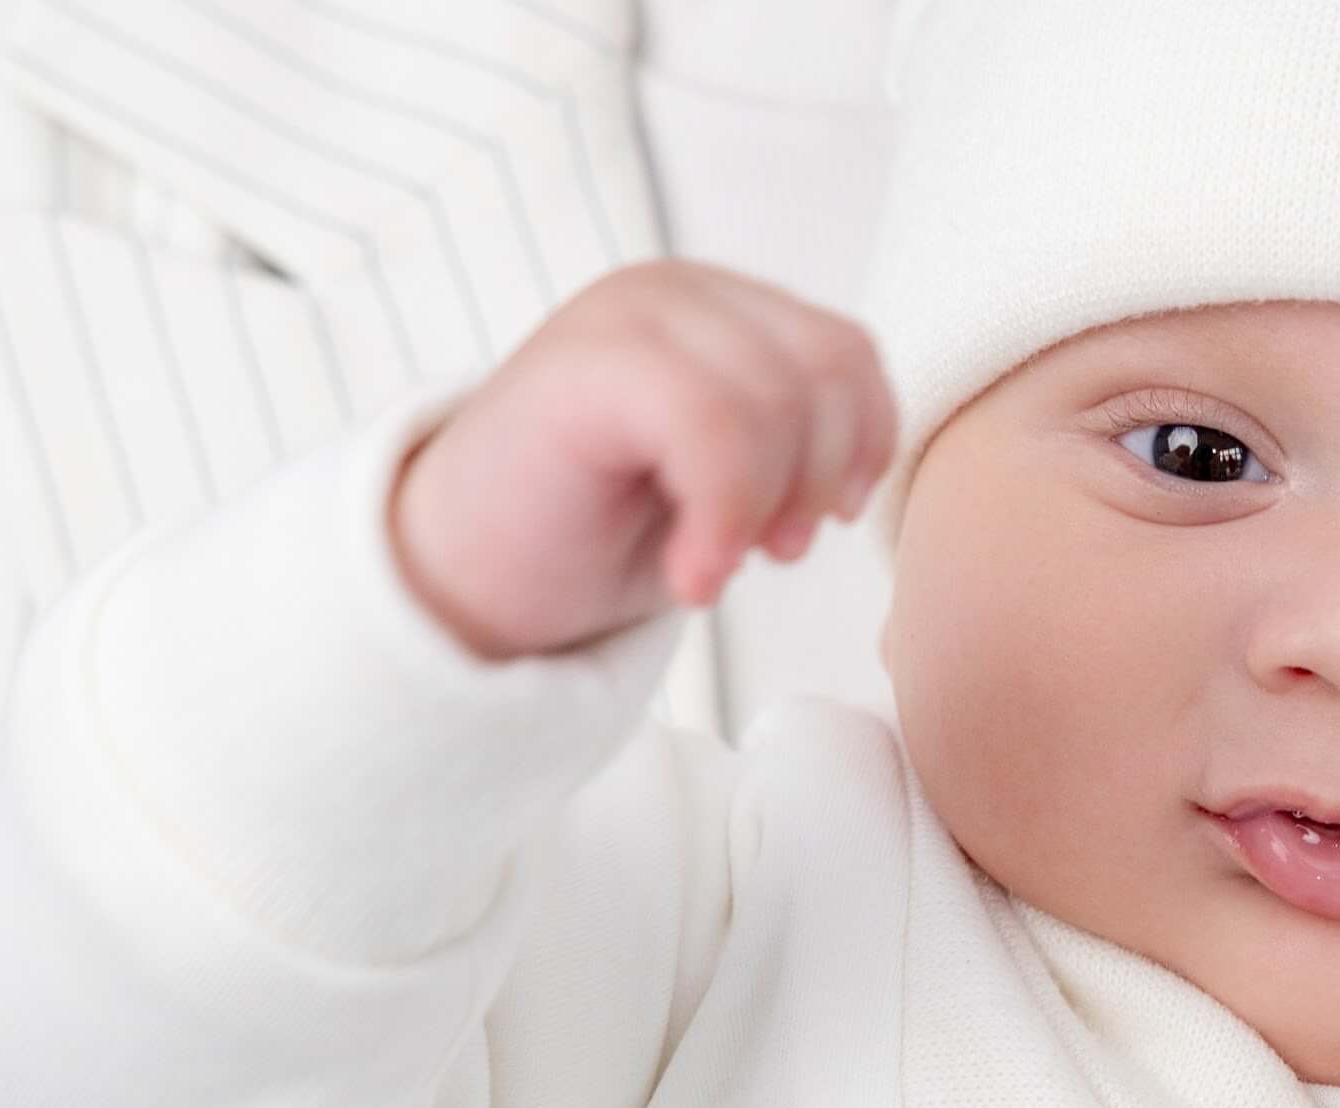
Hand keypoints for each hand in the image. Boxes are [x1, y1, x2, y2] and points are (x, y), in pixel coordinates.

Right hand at [388, 257, 898, 659]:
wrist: (472, 580)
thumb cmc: (601, 537)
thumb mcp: (731, 485)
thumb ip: (798, 445)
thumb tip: (867, 457)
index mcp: (721, 313)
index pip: (849, 352)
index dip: (861, 448)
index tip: (819, 524)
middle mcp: (676, 295)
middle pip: (827, 369)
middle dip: (819, 481)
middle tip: (772, 553)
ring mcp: (625, 318)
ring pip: (776, 399)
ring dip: (767, 507)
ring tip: (719, 564)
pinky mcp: (584, 366)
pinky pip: (712, 424)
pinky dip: (724, 519)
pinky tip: (693, 579)